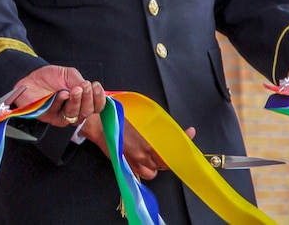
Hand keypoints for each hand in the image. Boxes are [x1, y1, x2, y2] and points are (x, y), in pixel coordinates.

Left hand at [14, 65, 104, 126]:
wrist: (30, 80)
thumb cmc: (49, 78)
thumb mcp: (68, 74)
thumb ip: (79, 80)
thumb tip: (88, 87)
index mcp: (82, 100)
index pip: (97, 105)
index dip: (99, 98)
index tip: (96, 86)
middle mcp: (75, 110)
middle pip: (88, 111)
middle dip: (88, 98)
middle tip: (85, 86)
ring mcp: (63, 115)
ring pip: (75, 115)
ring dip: (77, 101)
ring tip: (75, 89)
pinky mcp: (51, 117)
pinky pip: (59, 113)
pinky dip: (61, 102)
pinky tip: (62, 94)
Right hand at [81, 115, 195, 179]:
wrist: (98, 124)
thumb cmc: (116, 117)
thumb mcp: (139, 116)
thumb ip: (154, 124)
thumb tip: (167, 127)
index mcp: (148, 140)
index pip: (173, 146)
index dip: (184, 140)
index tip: (189, 133)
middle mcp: (143, 153)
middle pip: (166, 161)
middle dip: (170, 155)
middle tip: (172, 147)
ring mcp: (135, 161)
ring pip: (155, 171)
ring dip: (157, 164)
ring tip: (155, 155)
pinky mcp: (127, 165)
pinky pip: (143, 173)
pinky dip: (146, 169)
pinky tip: (144, 161)